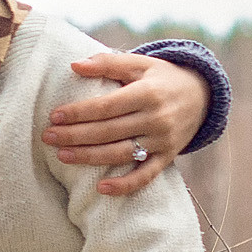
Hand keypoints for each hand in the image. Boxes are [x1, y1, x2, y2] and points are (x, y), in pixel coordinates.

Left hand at [45, 52, 208, 195]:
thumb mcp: (140, 63)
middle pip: (109, 131)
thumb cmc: (162, 77)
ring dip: (89, 157)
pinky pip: (146, 175)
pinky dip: (126, 185)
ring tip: (62, 156)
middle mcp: (156, 119)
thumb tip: (74, 65)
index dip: (79, 112)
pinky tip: (101, 188)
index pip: (107, 106)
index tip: (54, 116)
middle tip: (48, 137)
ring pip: (121, 153)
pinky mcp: (167, 157)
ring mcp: (163, 141)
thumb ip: (108, 63)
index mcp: (148, 93)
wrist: (203, 95)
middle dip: (75, 136)